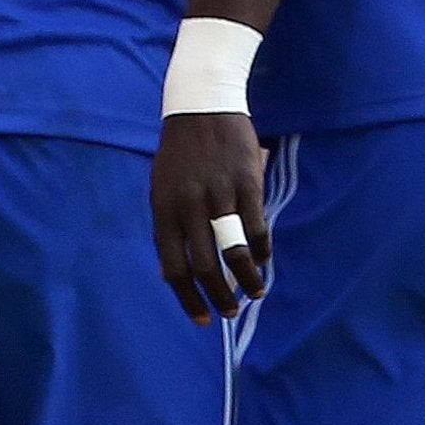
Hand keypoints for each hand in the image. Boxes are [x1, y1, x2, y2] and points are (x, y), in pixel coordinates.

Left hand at [150, 113, 268, 323]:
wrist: (202, 105)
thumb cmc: (180, 153)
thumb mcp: (161, 188)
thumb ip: (168, 228)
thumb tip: (170, 274)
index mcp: (163, 208)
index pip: (174, 267)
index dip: (187, 299)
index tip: (201, 319)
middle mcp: (189, 205)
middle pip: (205, 266)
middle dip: (219, 298)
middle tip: (230, 313)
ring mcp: (219, 194)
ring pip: (235, 252)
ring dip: (247, 280)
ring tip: (254, 293)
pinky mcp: (247, 183)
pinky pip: (257, 227)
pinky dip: (261, 251)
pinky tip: (262, 261)